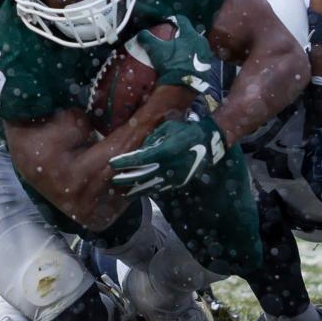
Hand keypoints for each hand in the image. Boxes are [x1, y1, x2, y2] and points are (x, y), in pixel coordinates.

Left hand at [110, 116, 225, 195]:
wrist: (209, 143)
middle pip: (142, 175)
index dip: (124, 162)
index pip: (139, 159)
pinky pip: (161, 188)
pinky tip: (141, 191)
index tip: (112, 163)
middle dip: (126, 178)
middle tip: (113, 180)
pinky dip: (149, 190)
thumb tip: (139, 149)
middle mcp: (169, 166)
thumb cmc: (186, 131)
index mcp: (164, 151)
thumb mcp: (168, 129)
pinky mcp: (180, 182)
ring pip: (151, 185)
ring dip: (136, 189)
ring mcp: (175, 176)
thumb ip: (152, 139)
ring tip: (124, 192)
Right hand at [134, 15, 212, 93]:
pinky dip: (192, 59)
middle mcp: (202, 43)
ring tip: (178, 52)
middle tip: (172, 39)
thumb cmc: (171, 64)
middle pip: (191, 34)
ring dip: (188, 48)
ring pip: (196, 47)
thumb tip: (141, 33)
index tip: (168, 22)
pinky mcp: (207, 68)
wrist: (182, 87)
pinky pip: (198, 59)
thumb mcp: (156, 50)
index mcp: (192, 35)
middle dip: (182, 35)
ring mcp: (206, 56)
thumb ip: (148, 38)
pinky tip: (184, 64)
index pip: (183, 20)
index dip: (174, 20)